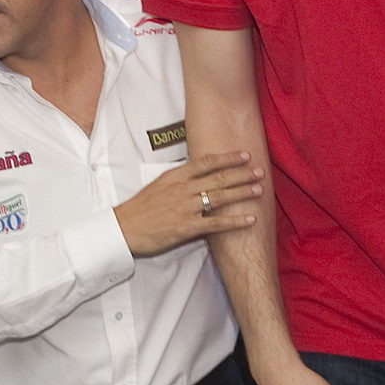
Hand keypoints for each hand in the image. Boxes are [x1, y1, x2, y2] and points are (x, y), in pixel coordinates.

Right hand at [115, 151, 261, 256]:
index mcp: (176, 176)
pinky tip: (250, 219)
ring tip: (259, 190)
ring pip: (220, 197)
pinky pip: (217, 223)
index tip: (244, 155)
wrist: (124, 228)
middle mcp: (183, 189)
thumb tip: (200, 173)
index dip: (228, 158)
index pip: (207, 162)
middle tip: (260, 171)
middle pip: (219, 178)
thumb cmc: (141, 208)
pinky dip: (236, 221)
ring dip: (242, 193)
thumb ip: (180, 178)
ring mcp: (186, 207)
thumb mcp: (159, 184)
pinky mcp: (187, 227)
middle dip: (242, 174)